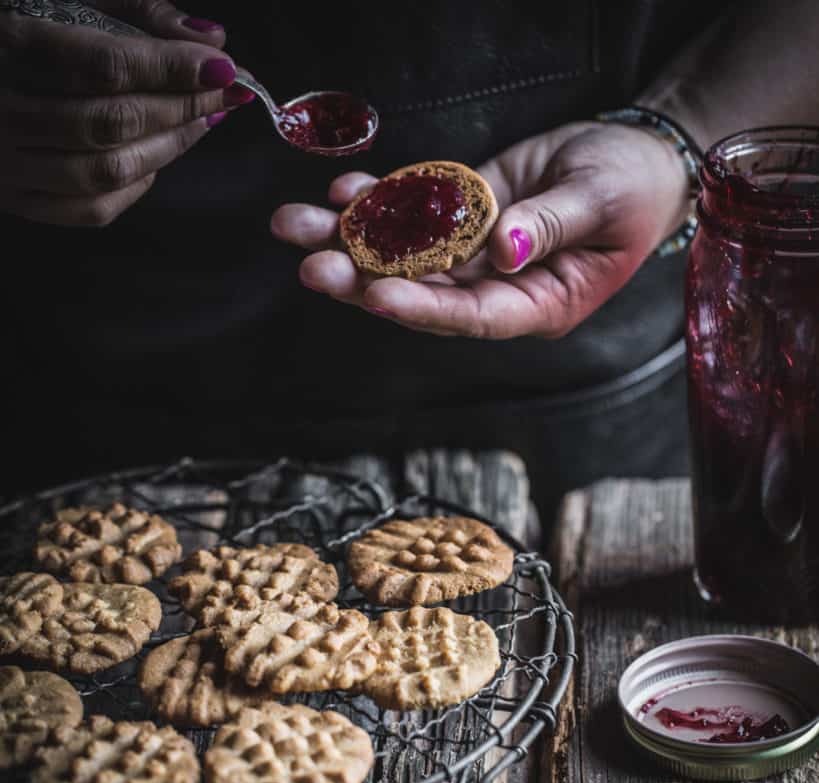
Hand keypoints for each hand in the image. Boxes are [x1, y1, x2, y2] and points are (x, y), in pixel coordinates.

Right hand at [0, 1, 251, 225]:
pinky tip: (157, 154)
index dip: (171, 68)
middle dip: (181, 108)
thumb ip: (137, 14)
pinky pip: (93, 208)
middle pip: (113, 121)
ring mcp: (8, 164)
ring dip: (169, 147)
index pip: (106, 64)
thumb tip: (210, 39)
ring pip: (108, 171)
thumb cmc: (22, 31)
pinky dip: (137, 184)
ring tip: (201, 120)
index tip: (222, 67)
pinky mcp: (18, 199)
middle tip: (224, 94)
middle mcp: (2, 111)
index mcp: (7, 42)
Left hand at [270, 122, 690, 338]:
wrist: (636, 158)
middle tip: (310, 265)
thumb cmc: (634, 188)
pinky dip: (376, 202)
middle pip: (421, 292)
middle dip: (363, 279)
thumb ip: (551, 225)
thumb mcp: (603, 202)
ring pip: (403, 255)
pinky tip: (340, 191)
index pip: (472, 316)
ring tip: (293, 225)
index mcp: (537, 304)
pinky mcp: (462, 217)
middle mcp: (496, 288)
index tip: (378, 295)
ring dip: (348, 241)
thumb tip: (500, 249)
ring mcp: (474, 253)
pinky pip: (412, 215)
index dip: (424, 309)